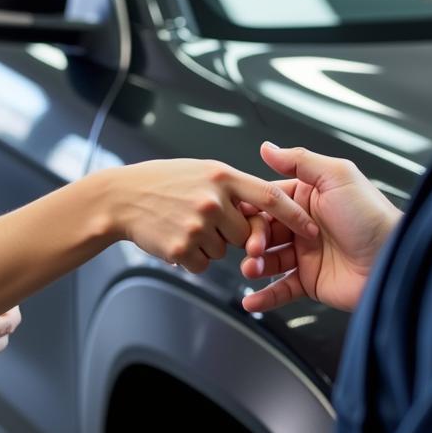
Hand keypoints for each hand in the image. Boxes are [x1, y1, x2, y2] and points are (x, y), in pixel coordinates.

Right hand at [105, 158, 317, 273]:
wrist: (119, 197)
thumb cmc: (161, 181)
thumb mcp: (203, 168)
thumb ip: (235, 181)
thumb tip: (270, 191)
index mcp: (221, 176)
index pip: (270, 196)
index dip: (294, 214)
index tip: (312, 228)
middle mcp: (211, 200)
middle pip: (246, 233)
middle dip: (234, 234)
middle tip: (209, 219)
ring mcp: (196, 226)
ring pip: (224, 251)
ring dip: (209, 245)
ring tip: (185, 224)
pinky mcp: (181, 249)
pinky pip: (203, 264)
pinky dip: (192, 257)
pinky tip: (175, 238)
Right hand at [241, 143, 400, 312]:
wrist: (394, 261)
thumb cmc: (373, 217)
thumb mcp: (337, 176)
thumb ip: (299, 161)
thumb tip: (268, 148)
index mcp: (308, 199)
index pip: (269, 202)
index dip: (252, 209)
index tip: (236, 215)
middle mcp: (304, 225)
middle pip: (264, 231)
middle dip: (252, 239)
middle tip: (252, 247)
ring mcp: (307, 255)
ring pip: (269, 260)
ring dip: (255, 265)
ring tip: (252, 269)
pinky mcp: (311, 281)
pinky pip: (282, 289)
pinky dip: (264, 297)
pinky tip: (251, 301)